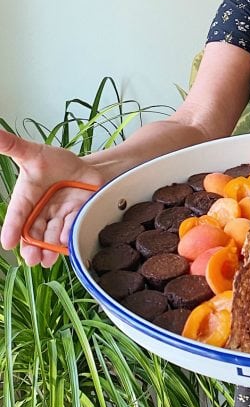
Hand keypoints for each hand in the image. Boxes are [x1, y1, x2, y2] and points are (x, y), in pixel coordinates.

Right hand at [0, 128, 104, 266]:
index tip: (6, 243)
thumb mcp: (32, 153)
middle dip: (31, 246)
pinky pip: (72, 228)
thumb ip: (11, 146)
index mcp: (27, 196)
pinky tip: (65, 247)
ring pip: (52, 235)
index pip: (18, 213)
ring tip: (46, 260)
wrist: (85, 168)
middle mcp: (41, 209)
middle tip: (30, 259)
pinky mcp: (77, 217)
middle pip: (34, 231)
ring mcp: (59, 215)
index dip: (12, 227)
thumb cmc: (55, 162)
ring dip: (49, 248)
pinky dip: (69, 237)